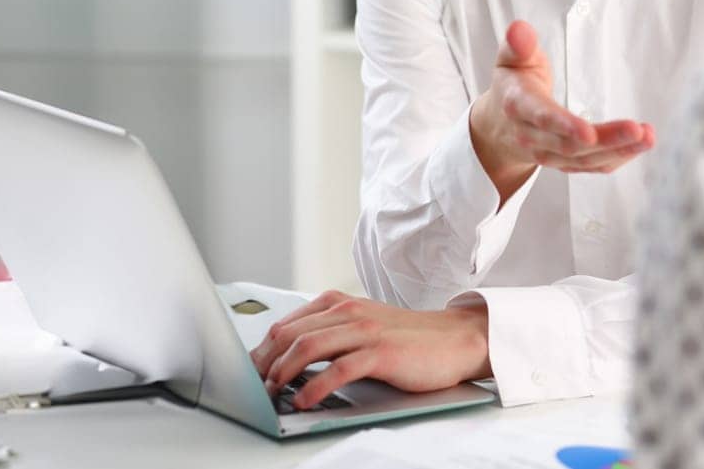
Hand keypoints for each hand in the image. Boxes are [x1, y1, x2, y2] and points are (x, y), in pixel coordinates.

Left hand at [251, 291, 490, 407]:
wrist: (455, 339)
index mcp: (339, 303)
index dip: (261, 350)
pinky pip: (338, 369)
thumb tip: (289, 359)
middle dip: (263, 364)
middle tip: (253, 388)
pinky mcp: (381, 353)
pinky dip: (315, 387)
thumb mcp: (363, 328)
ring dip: (282, 373)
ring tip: (272, 393)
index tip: (249, 372)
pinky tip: (304, 400)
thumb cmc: (409, 339)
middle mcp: (349, 311)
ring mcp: (365, 331)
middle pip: (289, 335)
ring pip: (308, 347)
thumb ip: (330, 335)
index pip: (286, 324)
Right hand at [470, 20, 655, 199]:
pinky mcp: (565, 163)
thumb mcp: (511, 59)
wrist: (501, 124)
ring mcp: (548, 154)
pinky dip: (618, 158)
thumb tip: (519, 29)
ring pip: (585, 160)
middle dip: (605, 139)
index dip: (564, 125)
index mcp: (518, 106)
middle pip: (569, 145)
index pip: (541, 117)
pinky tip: (639, 145)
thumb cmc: (514, 84)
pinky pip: (593, 166)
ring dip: (618, 150)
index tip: (589, 132)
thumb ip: (518, 45)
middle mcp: (531, 137)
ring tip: (647, 136)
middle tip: (636, 129)